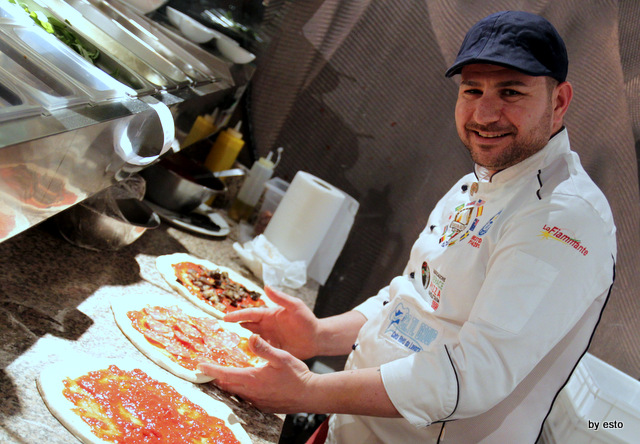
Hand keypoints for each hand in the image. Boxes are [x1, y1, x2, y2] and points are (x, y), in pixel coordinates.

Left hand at [198, 334, 312, 412]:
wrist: (309, 394)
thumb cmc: (296, 374)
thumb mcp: (281, 356)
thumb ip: (264, 347)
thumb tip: (250, 336)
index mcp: (253, 378)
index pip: (225, 374)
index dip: (211, 370)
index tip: (200, 366)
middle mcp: (252, 392)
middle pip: (227, 386)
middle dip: (215, 378)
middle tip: (206, 371)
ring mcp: (257, 401)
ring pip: (235, 393)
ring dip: (226, 385)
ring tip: (220, 378)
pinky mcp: (263, 406)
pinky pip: (245, 399)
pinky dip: (239, 391)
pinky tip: (242, 387)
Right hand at [223, 286, 319, 359]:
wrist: (317, 338)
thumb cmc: (307, 320)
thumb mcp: (295, 306)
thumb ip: (281, 297)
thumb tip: (266, 286)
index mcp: (270, 314)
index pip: (250, 314)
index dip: (237, 315)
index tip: (224, 317)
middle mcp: (267, 325)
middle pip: (247, 326)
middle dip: (234, 326)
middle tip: (218, 331)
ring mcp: (269, 338)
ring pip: (250, 338)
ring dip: (240, 340)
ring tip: (225, 345)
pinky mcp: (273, 349)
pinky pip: (259, 350)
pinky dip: (250, 352)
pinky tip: (241, 358)